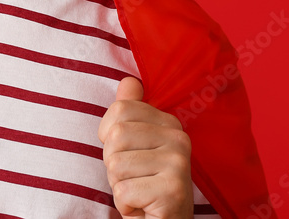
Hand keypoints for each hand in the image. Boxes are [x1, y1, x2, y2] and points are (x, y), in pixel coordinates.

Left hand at [98, 77, 193, 217]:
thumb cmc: (142, 182)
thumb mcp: (134, 144)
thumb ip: (130, 111)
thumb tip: (128, 81)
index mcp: (169, 123)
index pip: (120, 109)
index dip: (108, 135)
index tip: (126, 153)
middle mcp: (180, 139)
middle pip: (116, 135)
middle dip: (111, 162)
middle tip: (131, 177)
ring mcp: (179, 164)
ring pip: (116, 164)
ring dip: (117, 184)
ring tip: (137, 190)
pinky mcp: (174, 191)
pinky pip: (123, 190)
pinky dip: (124, 203)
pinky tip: (142, 206)